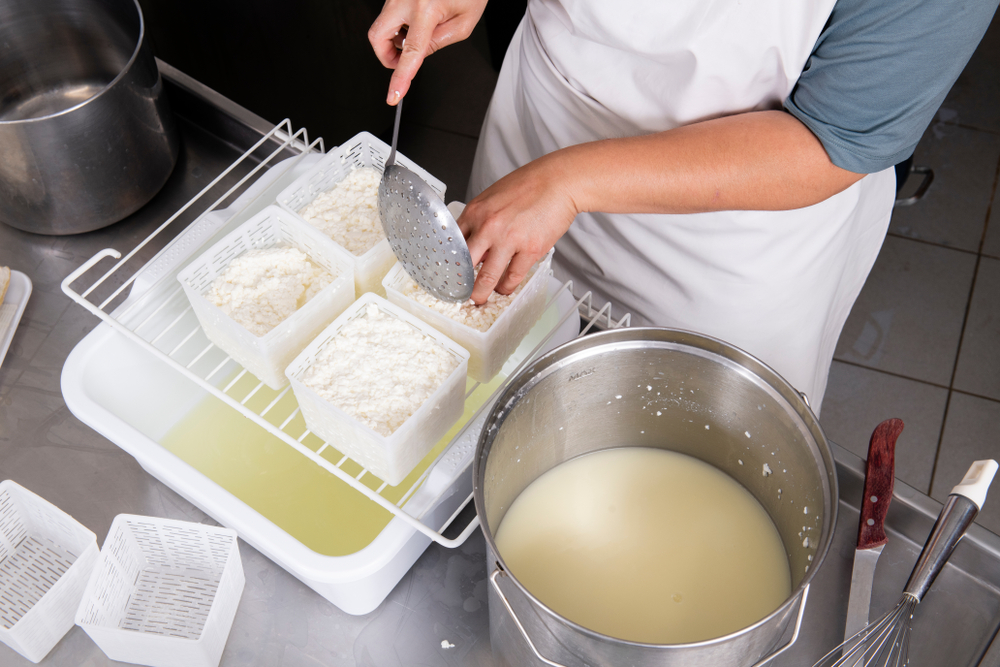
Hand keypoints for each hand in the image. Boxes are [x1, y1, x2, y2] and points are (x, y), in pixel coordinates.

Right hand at [368, 0, 487, 104]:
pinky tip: (418, 18)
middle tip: (400, 61)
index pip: (410, 52)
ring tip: (419, 32)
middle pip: (377, 36)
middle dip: (385, 55)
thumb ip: (438, 43)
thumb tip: (417, 55)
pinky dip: (399, 23)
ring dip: (395, 37)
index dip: (400, 78)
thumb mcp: (463, 23)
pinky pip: (390, 13)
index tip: (393, 96)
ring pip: (382, 25)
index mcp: (427, 9)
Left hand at [458, 152, 579, 303]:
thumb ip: (481, 221)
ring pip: (487, 277)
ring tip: (479, 298)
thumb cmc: (529, 185)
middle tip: (459, 292)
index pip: (453, 243)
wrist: (558, 181)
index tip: (449, 273)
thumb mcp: (494, 197)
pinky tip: (504, 288)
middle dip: (460, 283)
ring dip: (481, 293)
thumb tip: (479, 248)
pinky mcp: (530, 250)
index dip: (449, 262)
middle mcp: (488, 226)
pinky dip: (506, 287)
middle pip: (465, 264)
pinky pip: (512, 277)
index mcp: (476, 211)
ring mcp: (509, 239)